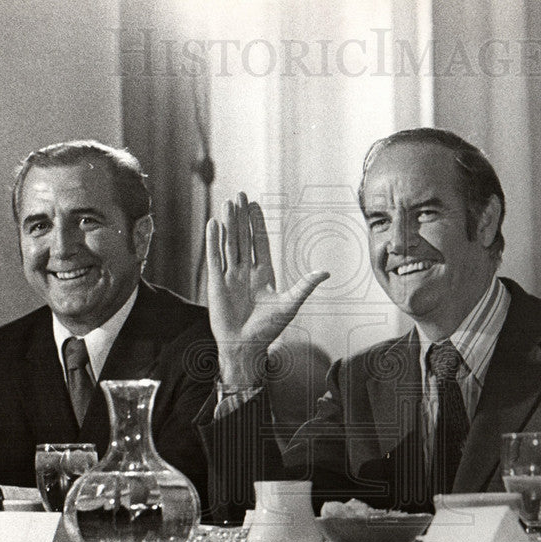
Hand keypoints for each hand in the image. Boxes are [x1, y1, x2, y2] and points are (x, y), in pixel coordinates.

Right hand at [206, 191, 328, 385]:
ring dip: (228, 224)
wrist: (246, 347)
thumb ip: (305, 286)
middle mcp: (246, 272)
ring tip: (228, 202)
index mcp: (264, 274)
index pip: (259, 243)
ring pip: (229, 244)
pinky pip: (214, 258)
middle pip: (243, 238)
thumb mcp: (290, 305)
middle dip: (242, 217)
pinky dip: (213, 241)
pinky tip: (214, 224)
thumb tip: (326, 272)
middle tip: (240, 194)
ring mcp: (230, 277)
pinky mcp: (216, 284)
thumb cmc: (268, 330)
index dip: (257, 224)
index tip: (255, 205)